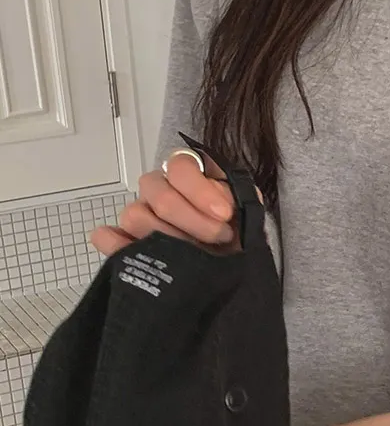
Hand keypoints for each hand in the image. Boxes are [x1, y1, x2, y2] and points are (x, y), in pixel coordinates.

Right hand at [90, 151, 237, 257]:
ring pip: (135, 216)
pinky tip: (136, 255)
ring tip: (192, 253)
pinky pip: (108, 238)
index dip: (201, 190)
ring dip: (166, 238)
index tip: (224, 213)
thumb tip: (219, 206)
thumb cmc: (234, 229)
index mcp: (186, 174)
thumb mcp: (245, 207)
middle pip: (159, 195)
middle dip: (193, 220)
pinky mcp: (128, 242)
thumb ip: (236, 198)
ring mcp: (140, 215)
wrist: (231, 259)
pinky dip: (118, 246)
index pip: (180, 167)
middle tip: (218, 237)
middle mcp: (158, 190)